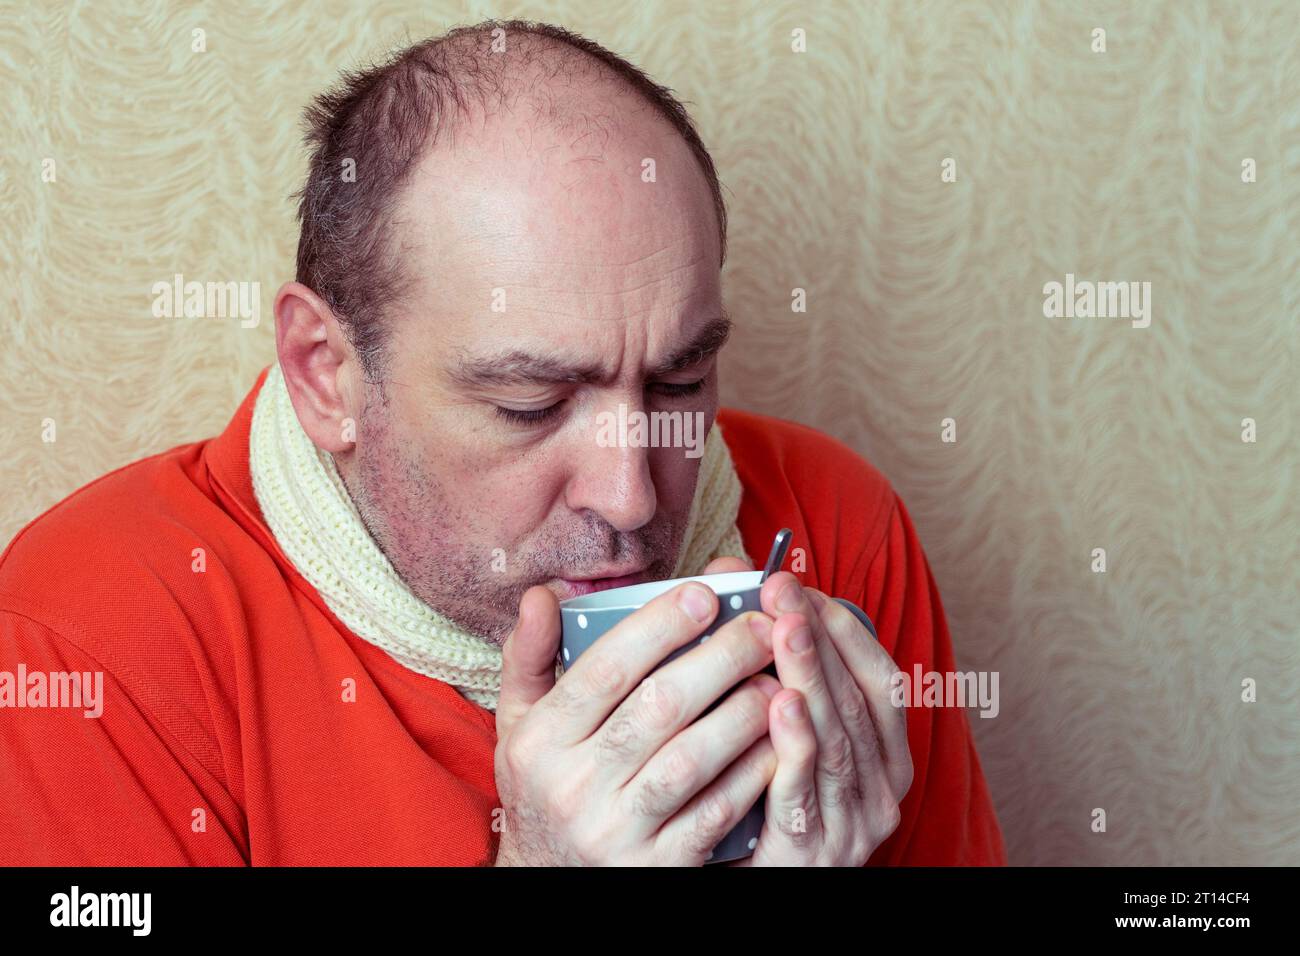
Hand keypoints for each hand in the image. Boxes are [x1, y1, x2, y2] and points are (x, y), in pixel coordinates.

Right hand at [492, 557, 781, 865]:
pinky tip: (775, 741)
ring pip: (692, 758)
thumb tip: (544, 593)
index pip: (605, 668)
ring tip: (774, 680)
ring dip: (743, 712)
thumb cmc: (544, 789)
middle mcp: (572, 786)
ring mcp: (616, 831)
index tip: (705, 594)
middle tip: (761, 627)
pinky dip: (751, 773)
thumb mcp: (518, 726)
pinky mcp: (658, 866)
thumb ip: (528, 657)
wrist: (548, 887)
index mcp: (538, 741)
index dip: (660, 626)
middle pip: (658, 706)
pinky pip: (716, 811)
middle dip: (720, 658)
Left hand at [739, 572, 912, 865]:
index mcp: (886, 759)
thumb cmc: (771, 807)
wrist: (757, 884)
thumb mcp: (791, 741)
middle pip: (855, 702)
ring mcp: (850, 824)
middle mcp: (879, 790)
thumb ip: (783, 671)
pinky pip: (802, 791)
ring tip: (783, 625)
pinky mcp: (810, 852)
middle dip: (819, 638)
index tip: (808, 587)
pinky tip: (780, 704)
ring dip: (809, 675)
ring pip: (835, 739)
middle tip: (784, 588)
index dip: (846, 631)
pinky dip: (795, 744)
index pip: (881, 683)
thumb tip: (742, 582)